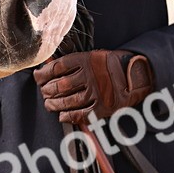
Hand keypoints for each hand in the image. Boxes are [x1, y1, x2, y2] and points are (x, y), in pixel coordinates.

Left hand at [34, 49, 153, 125]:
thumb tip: (48, 70)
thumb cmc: (109, 65)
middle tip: (43, 92)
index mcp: (86, 60)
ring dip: (54, 104)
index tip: (38, 77)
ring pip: (68, 101)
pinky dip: (69, 116)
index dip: (44, 73)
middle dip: (47, 90)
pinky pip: (81, 114)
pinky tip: (61, 115)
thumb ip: (73, 63)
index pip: (57, 67)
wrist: (135, 75)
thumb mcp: (92, 56)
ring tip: (49, 104)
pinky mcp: (104, 107)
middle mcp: (91, 75)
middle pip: (60, 85)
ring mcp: (97, 92)